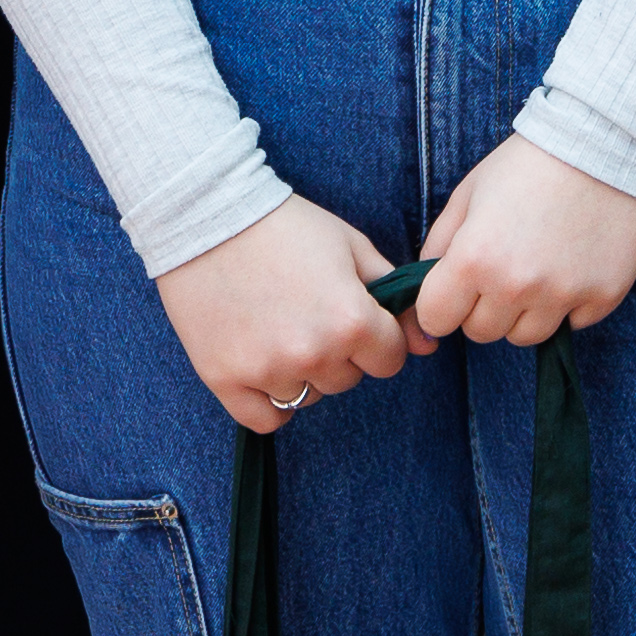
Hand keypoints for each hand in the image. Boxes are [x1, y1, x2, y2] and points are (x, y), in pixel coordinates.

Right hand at [157, 196, 413, 432]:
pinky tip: (263, 363)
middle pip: (348, 379)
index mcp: (351, 321)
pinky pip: (267, 419)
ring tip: (279, 326)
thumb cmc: (285, 227)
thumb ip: (394, 296)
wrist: (207, 217)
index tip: (354, 315)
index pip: (390, 360)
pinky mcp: (225, 380)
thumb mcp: (351, 247)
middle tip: (309, 312)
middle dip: (340, 352)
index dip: (378, 336)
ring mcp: (267, 371)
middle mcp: (313, 353)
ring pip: (308, 397)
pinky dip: (269, 401)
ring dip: (303, 372)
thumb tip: (428, 343)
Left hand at [409, 137, 635, 346]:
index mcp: (474, 259)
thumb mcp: (469, 193)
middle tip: (501, 267)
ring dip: (523, 311)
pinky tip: (571, 264)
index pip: (436, 320)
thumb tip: (424, 287)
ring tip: (537, 267)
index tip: (454, 289)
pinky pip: (571, 324)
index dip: (440, 305)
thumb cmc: (527, 164)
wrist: (602, 141)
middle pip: (481, 332)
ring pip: (525, 335)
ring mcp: (563, 295)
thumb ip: (439, 243)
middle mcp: (516, 285)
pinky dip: (567, 304)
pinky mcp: (602, 296)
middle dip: (482, 306)